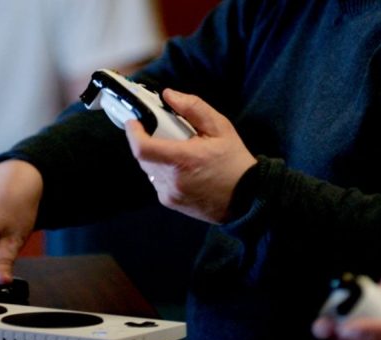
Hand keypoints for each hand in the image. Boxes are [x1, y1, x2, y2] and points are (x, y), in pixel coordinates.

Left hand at [124, 89, 256, 223]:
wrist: (247, 198)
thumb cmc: (235, 162)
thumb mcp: (220, 128)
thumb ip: (193, 108)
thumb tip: (169, 95)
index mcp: (184, 160)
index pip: (143, 148)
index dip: (133, 133)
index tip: (133, 122)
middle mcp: (173, 180)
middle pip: (143, 157)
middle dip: (148, 142)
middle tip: (164, 134)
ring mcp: (171, 194)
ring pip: (149, 170)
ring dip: (156, 158)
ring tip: (178, 153)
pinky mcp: (171, 203)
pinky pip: (157, 182)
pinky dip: (163, 172)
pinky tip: (183, 170)